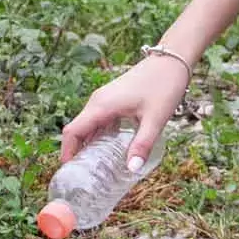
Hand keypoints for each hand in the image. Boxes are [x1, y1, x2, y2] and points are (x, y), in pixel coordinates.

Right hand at [60, 56, 189, 171]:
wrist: (171, 61)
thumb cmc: (163, 86)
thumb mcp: (155, 119)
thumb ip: (142, 144)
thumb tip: (131, 169)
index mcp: (102, 106)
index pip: (73, 131)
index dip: (67, 153)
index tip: (70, 173)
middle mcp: (98, 101)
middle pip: (77, 130)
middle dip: (77, 153)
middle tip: (85, 177)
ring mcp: (104, 99)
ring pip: (88, 125)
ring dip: (88, 145)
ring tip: (97, 169)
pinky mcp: (113, 99)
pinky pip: (98, 120)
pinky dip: (99, 136)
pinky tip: (112, 150)